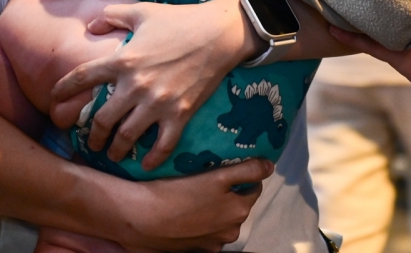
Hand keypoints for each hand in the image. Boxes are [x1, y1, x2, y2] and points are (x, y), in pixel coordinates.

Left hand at [49, 0, 258, 168]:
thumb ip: (112, 15)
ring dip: (115, 150)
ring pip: (127, 137)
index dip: (63, 91)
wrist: (219, 33)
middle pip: (102, 120)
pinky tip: (144, 164)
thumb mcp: (142, 11)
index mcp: (123, 60)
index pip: (82, 78)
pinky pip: (163, 144)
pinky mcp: (180, 113)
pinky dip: (152, 159)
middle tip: (90, 142)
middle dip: (92, 135)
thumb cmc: (181, 20)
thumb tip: (92, 25)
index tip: (54, 100)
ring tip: (113, 154)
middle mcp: (136, 85)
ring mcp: (158, 103)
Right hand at [117, 158, 271, 250]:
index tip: (230, 166)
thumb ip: (247, 171)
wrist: (141, 218)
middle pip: (238, 204)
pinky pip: (206, 232)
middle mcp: (231, 231)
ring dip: (216, 208)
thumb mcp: (217, 177)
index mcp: (239, 211)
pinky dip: (202, 223)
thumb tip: (270, 166)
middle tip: (210, 178)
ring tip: (196, 195)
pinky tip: (187, 212)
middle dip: (230, 193)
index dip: (243, 175)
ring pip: (221, 219)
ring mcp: (212, 243)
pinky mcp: (195, 250)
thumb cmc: (179, 192)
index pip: (252, 186)